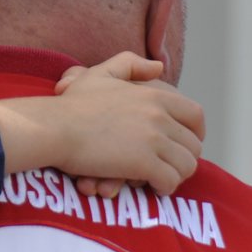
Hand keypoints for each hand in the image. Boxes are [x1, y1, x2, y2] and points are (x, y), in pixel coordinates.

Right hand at [0, 52, 204, 196]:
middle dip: (184, 160)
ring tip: (161, 180)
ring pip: (186, 166)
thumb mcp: (102, 74)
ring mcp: (153, 139)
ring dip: (176, 176)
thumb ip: (131, 64)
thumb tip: (159, 67)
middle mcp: (160, 116)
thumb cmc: (72, 104)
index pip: (196, 115)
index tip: (186, 145)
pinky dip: (164, 188)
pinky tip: (151, 188)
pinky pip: (169, 181)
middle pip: (193, 145)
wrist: (55, 127)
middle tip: (169, 168)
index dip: (196, 134)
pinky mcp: (143, 163)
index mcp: (154, 96)